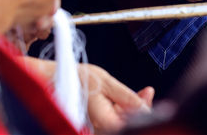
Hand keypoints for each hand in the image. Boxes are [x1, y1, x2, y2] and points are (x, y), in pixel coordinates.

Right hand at [23, 58, 152, 133]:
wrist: (54, 79)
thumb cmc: (77, 78)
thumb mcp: (106, 82)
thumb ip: (127, 97)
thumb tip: (146, 106)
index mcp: (104, 122)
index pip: (132, 125)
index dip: (146, 114)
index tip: (151, 98)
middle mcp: (100, 129)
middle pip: (129, 124)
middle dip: (142, 109)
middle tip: (148, 92)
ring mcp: (99, 127)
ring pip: (124, 121)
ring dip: (134, 108)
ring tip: (143, 92)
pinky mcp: (98, 124)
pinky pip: (117, 119)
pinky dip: (125, 109)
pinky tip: (130, 98)